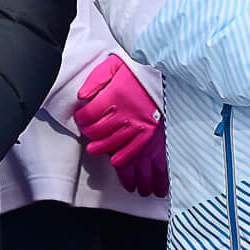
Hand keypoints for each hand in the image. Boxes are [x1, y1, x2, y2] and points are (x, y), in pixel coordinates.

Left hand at [75, 56, 167, 194]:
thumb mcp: (113, 65)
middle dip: (95, 145)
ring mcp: (142, 130)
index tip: (82, 122)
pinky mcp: (157, 138)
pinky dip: (142, 174)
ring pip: (124, 156)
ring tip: (117, 172)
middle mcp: (127, 117)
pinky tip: (138, 184)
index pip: (89, 117)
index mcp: (115, 98)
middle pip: (103, 138)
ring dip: (118, 169)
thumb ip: (96, 80)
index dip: (82, 121)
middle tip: (93, 148)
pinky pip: (147, 161)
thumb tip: (81, 97)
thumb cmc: (139, 69)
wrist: (167, 70)